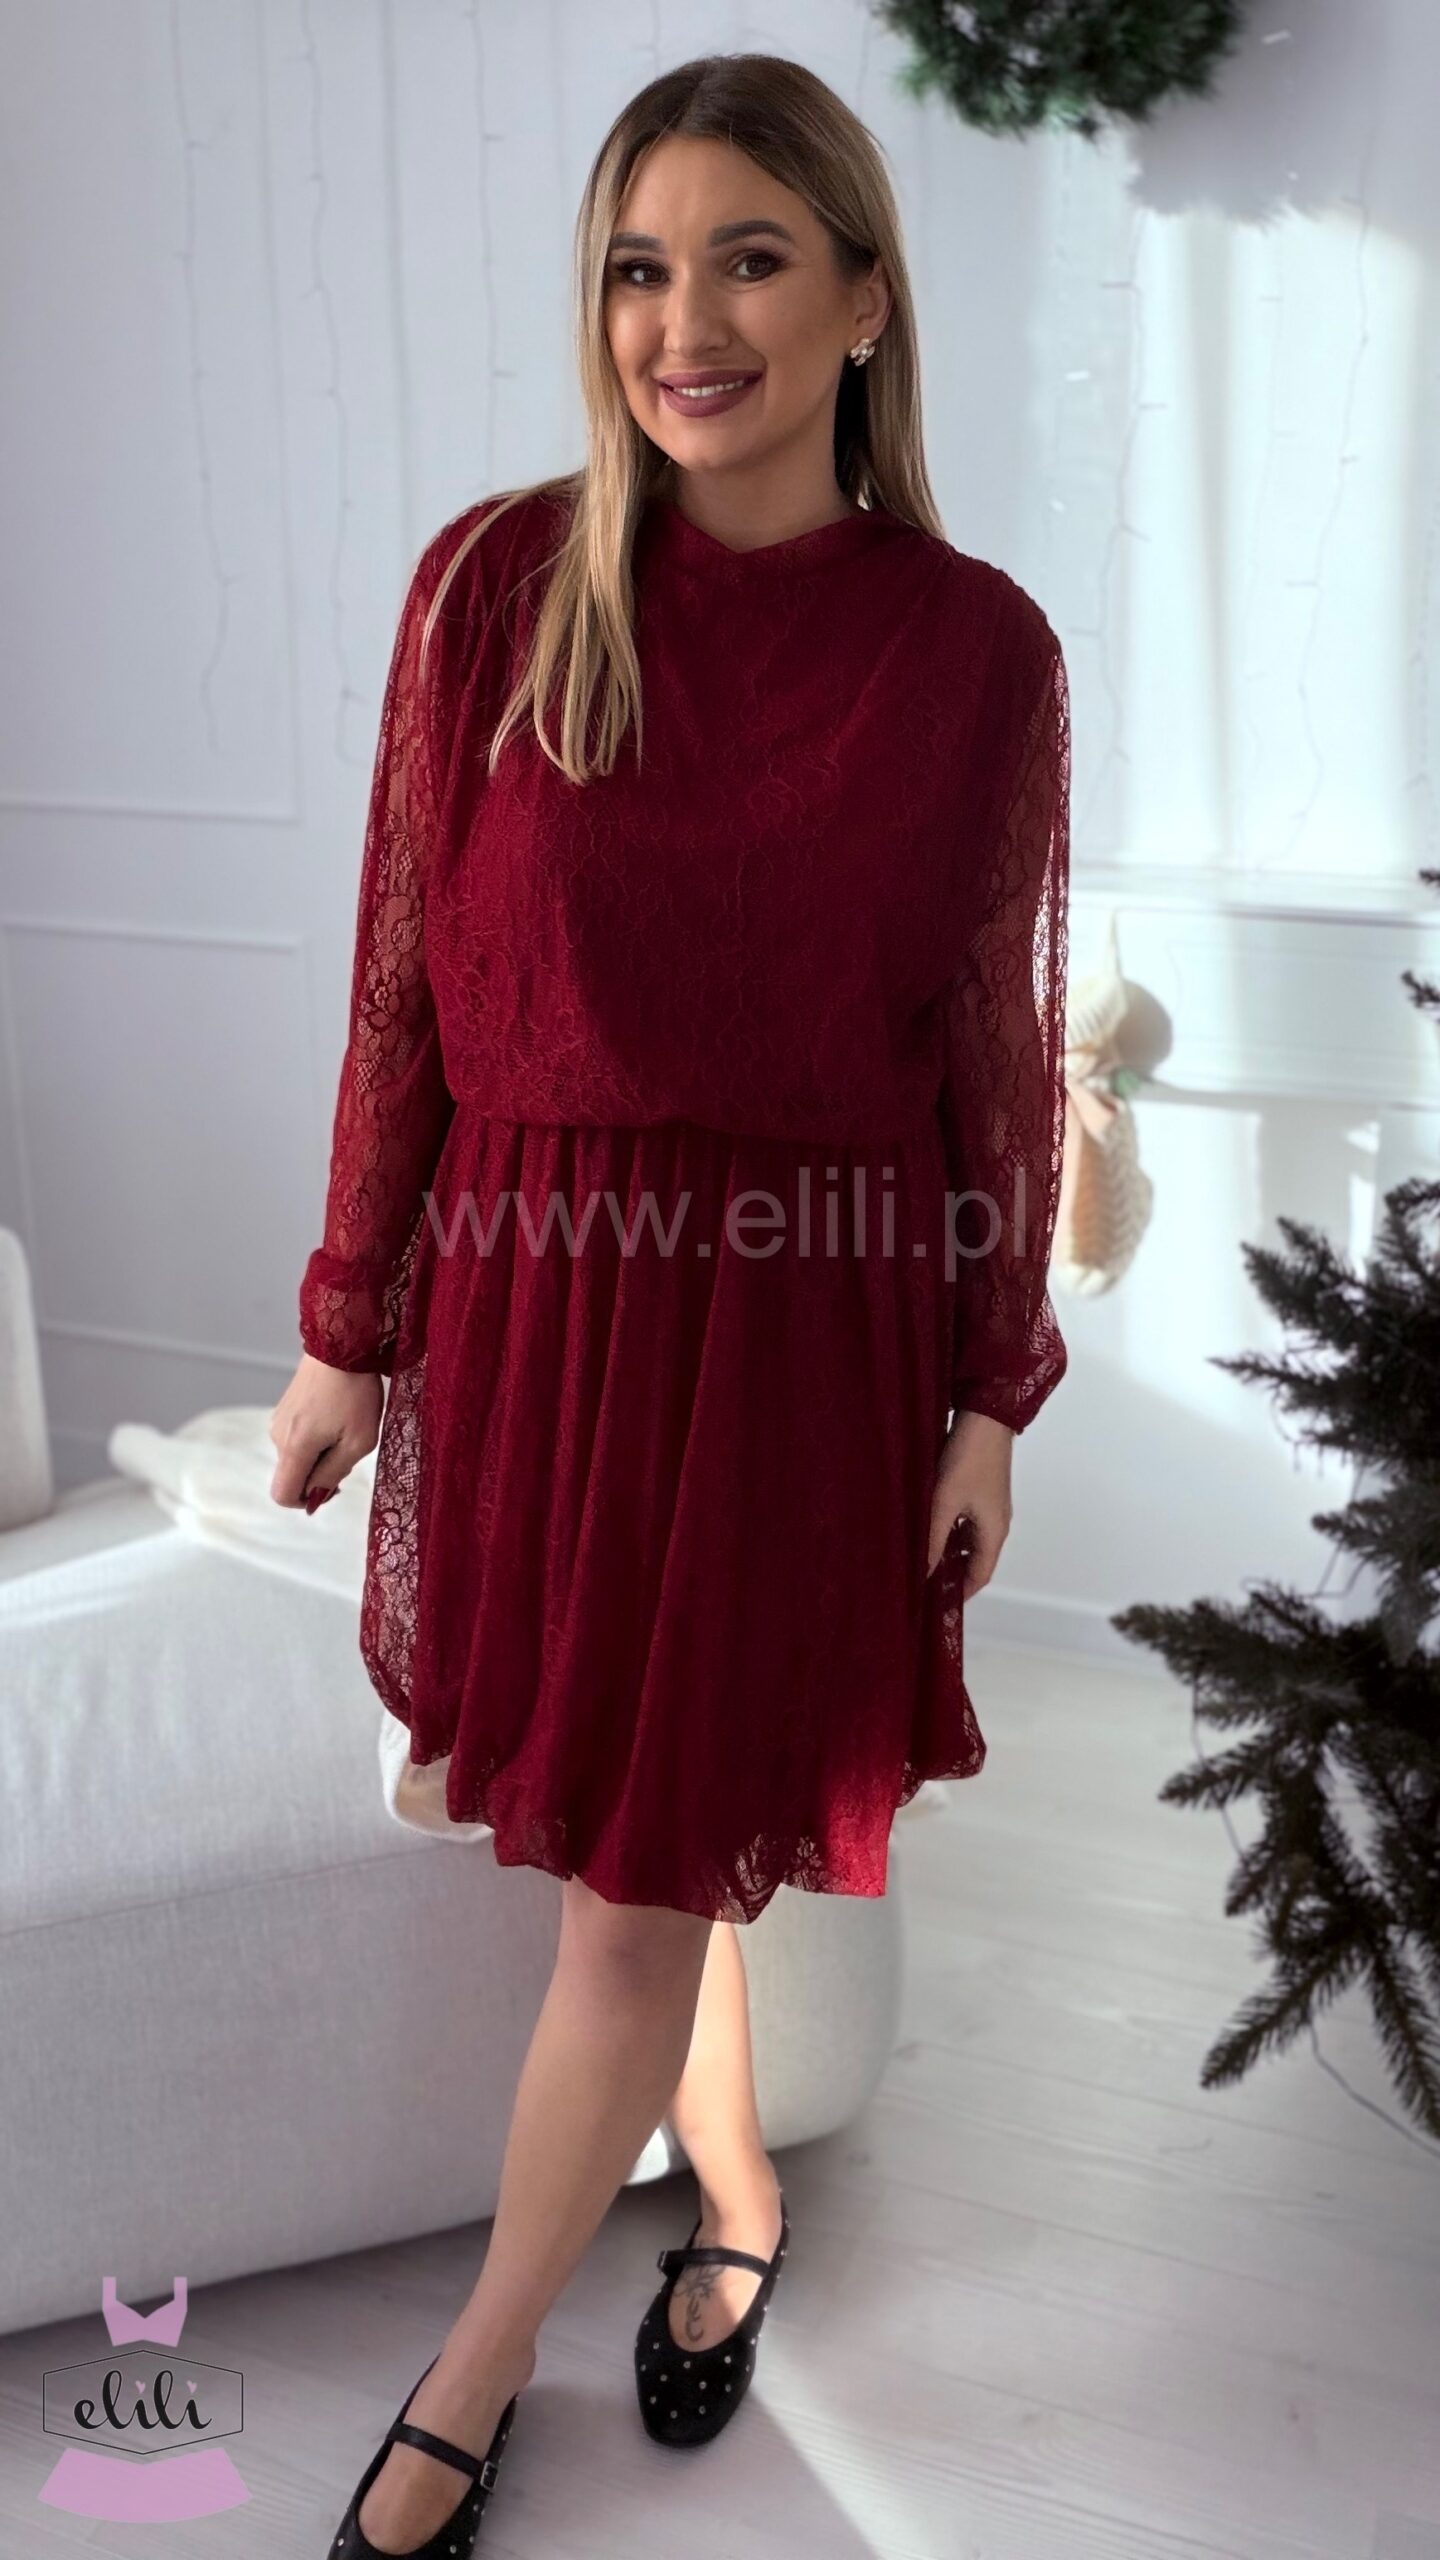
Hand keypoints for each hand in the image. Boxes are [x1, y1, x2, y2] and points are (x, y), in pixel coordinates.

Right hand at [268, 1353, 382, 1512]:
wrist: (341, 1343)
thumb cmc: (355, 1393)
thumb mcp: (357, 1441)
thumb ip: (333, 1474)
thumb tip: (315, 1498)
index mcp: (294, 1447)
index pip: (282, 1495)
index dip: (307, 1500)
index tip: (333, 1484)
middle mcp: (278, 1435)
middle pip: (292, 1475)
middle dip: (320, 1472)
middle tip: (350, 1446)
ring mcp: (279, 1420)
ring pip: (297, 1455)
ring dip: (321, 1452)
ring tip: (346, 1425)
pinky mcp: (285, 1408)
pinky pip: (297, 1437)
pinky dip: (316, 1436)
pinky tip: (337, 1415)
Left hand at [927, 1408, 1013, 1598]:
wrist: (985, 1417)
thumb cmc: (969, 1459)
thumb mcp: (944, 1503)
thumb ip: (933, 1540)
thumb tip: (924, 1572)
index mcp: (994, 1531)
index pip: (980, 1575)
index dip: (961, 1592)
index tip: (939, 1604)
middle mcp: (997, 1522)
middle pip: (976, 1560)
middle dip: (952, 1574)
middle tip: (924, 1582)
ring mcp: (990, 1506)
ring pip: (969, 1540)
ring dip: (949, 1551)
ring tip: (921, 1558)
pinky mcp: (981, 1490)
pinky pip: (966, 1522)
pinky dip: (950, 1531)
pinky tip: (928, 1528)